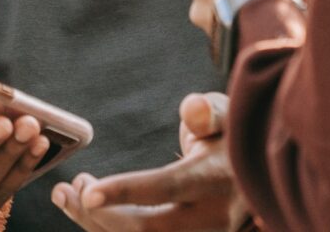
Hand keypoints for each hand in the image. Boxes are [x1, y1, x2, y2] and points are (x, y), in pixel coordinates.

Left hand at [53, 94, 247, 230]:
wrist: (263, 176)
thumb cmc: (234, 138)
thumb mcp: (227, 116)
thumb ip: (208, 112)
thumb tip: (191, 109)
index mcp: (215, 179)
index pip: (167, 188)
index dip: (126, 192)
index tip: (88, 191)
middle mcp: (210, 218)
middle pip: (147, 229)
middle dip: (99, 214)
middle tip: (69, 187)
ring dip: (96, 224)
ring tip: (67, 195)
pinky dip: (108, 229)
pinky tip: (86, 210)